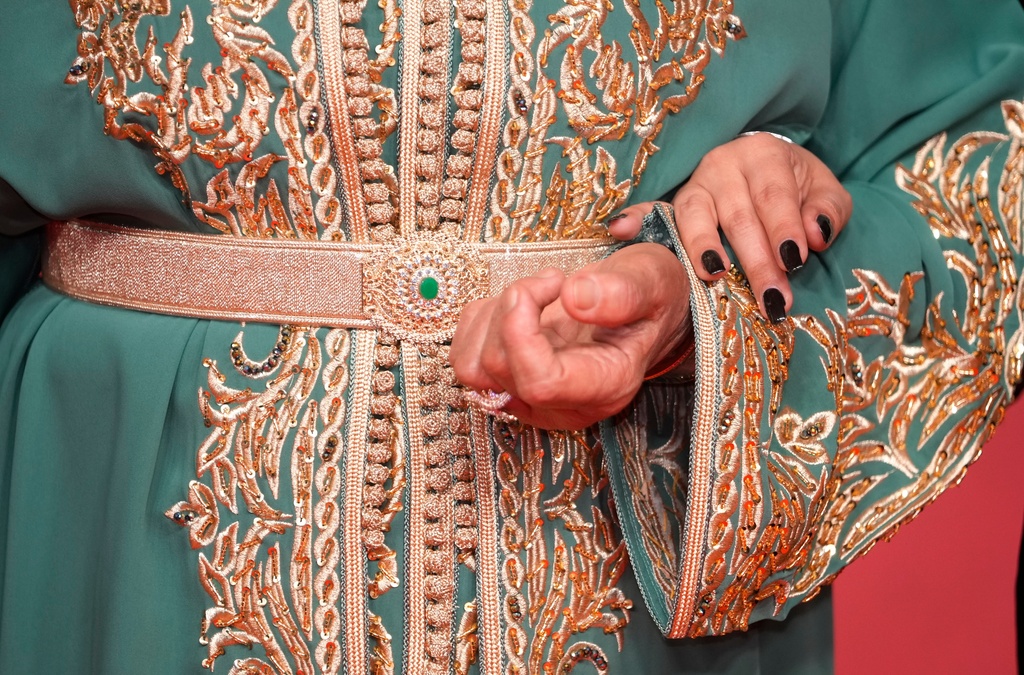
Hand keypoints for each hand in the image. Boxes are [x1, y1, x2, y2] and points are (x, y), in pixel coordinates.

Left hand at [450, 243, 689, 429]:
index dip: (523, 332)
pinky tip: (518, 305)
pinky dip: (480, 321)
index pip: (541, 382)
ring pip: (473, 368)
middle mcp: (564, 404)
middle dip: (513, 308)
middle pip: (501, 369)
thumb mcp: (652, 281)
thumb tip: (575, 298)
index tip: (547, 285)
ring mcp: (532, 399)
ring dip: (492, 316)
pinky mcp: (508, 386)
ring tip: (535, 292)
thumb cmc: (651, 297)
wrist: (643, 309)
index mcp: (605, 386)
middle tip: (553, 278)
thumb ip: (622, 291)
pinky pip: (466, 358)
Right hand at [607, 133, 851, 321]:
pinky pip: (654, 211)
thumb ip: (827, 212)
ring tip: (713, 276)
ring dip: (703, 247)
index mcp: (764, 154)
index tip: (795, 263)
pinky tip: (620, 229)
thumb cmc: (798, 189)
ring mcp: (695, 183)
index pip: (774, 196)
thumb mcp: (825, 193)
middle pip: (738, 215)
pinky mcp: (675, 202)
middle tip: (772, 299)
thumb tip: (815, 235)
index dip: (784, 230)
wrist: (765, 169)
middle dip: (756, 260)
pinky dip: (637, 218)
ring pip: (695, 215)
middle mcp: (724, 163)